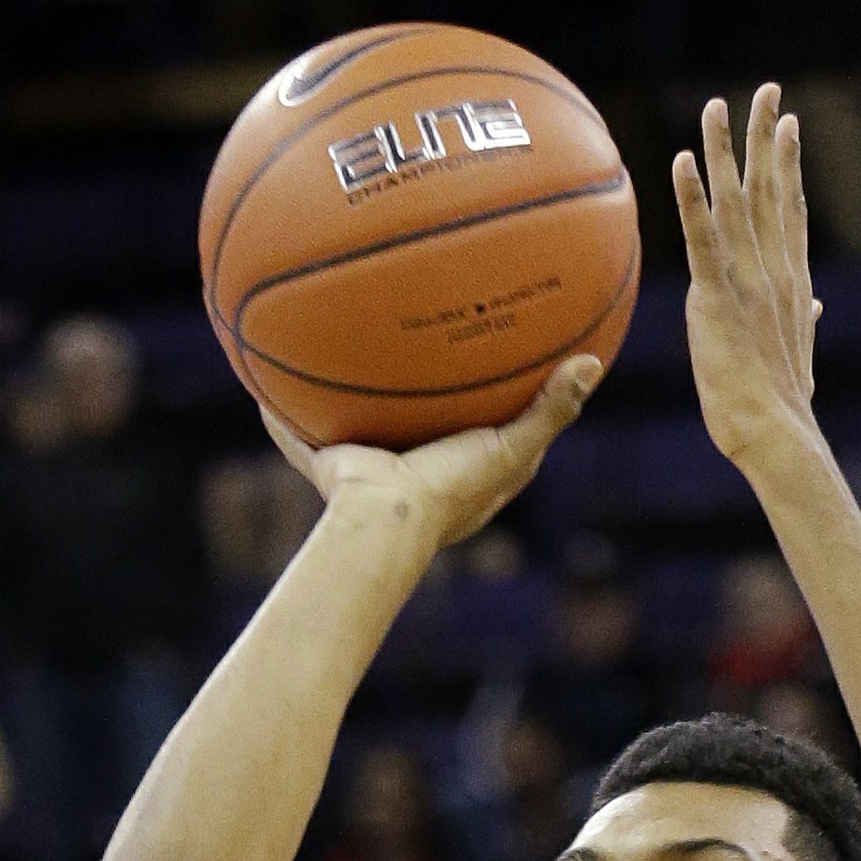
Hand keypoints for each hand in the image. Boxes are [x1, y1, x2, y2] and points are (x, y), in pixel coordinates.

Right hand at [259, 355, 600, 556]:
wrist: (385, 517)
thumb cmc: (452, 489)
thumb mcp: (514, 447)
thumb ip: (552, 409)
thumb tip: (594, 361)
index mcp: (466, 473)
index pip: (491, 433)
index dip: (499, 402)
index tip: (506, 364)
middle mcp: (419, 471)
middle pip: (423, 423)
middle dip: (422, 392)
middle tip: (424, 343)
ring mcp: (372, 469)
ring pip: (360, 425)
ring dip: (350, 400)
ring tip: (341, 347)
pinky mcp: (331, 464)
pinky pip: (299, 433)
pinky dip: (282, 415)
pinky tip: (266, 375)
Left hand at [676, 87, 826, 474]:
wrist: (777, 432)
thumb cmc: (782, 406)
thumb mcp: (798, 356)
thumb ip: (803, 322)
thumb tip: (816, 309)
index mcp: (793, 282)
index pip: (789, 209)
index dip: (788, 163)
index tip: (787, 123)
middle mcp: (775, 269)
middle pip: (771, 188)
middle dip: (767, 136)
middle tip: (766, 89)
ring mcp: (747, 279)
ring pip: (736, 201)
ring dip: (725, 150)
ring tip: (716, 105)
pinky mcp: (716, 295)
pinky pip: (701, 237)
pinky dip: (692, 197)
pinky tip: (681, 161)